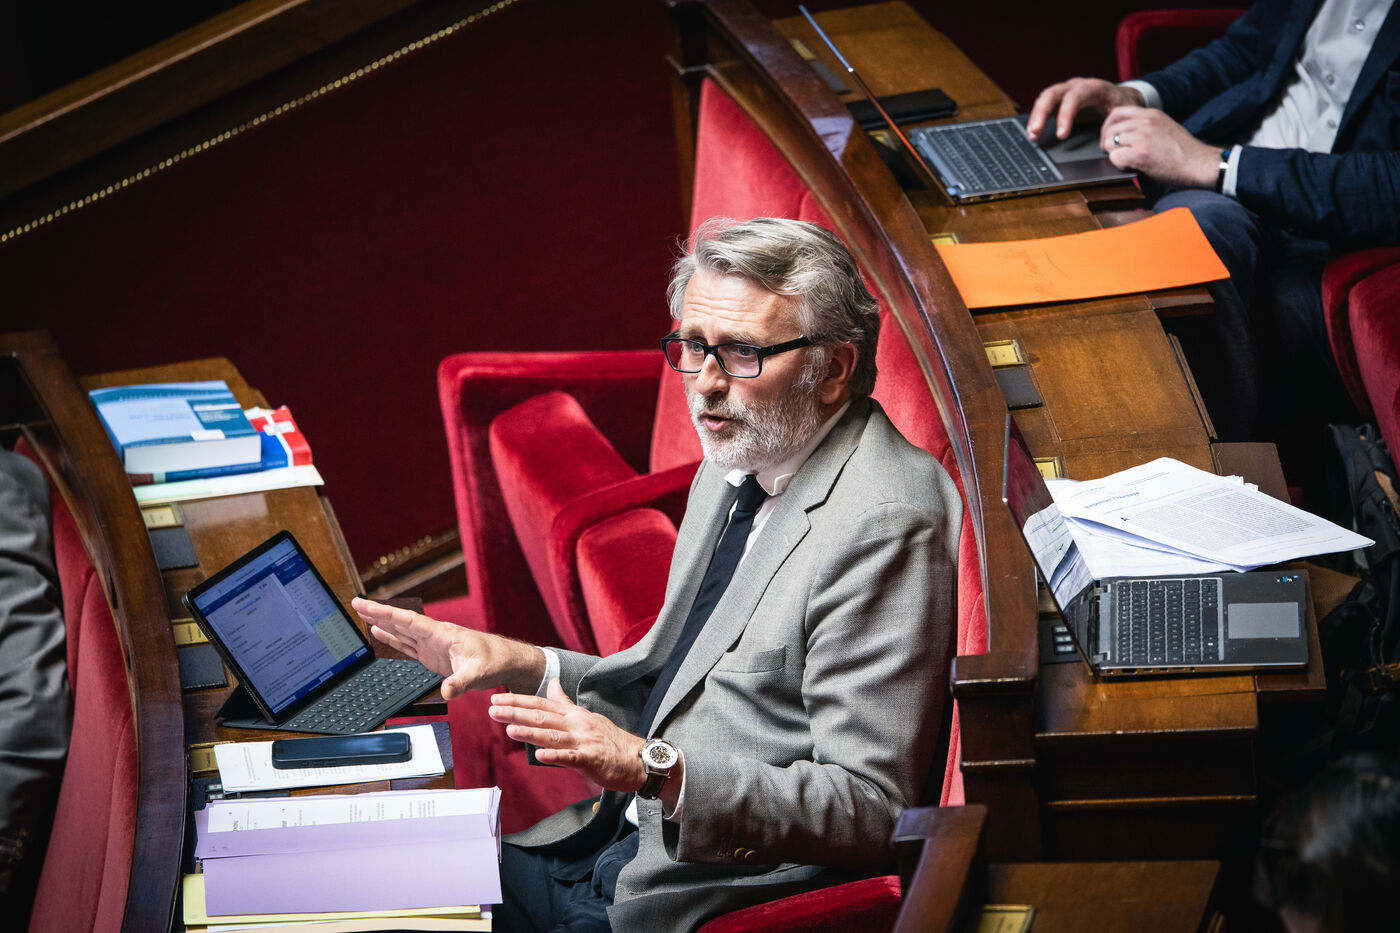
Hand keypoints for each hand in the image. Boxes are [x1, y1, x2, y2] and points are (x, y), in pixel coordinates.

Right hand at [350, 597, 543, 699]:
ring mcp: (432, 646)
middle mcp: (434, 636)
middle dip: (377, 613)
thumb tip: (446, 692)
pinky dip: (393, 640)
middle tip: (355, 603)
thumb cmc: (495, 660)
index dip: (384, 612)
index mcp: (441, 633)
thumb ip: (461, 682)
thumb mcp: (479, 673)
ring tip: (363, 616)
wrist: (507, 661)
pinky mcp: (434, 657)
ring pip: (402, 632)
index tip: (363, 603)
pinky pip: (408, 646)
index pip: (406, 620)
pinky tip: (381, 634)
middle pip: (400, 622)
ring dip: (383, 624)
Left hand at [488, 680, 649, 791]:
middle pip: (543, 716)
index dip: (518, 700)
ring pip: (553, 735)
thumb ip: (566, 703)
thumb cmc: (610, 740)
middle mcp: (577, 724)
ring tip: (510, 730)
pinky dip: (554, 756)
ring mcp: (584, 742)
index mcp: (574, 715)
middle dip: (516, 713)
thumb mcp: (586, 717)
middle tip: (493, 710)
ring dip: (531, 732)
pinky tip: (539, 756)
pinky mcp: (591, 760)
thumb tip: (553, 684)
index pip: (542, 703)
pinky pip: (570, 758)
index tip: (497, 698)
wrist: (637, 759)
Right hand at [1027, 77, 1144, 141]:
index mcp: (1093, 88)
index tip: (1061, 136)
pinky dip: (1037, 120)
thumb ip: (1113, 124)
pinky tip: (1033, 133)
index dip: (1065, 115)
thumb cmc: (1121, 106)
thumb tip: (1104, 143)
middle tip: (1035, 133)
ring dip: (1036, 118)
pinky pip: (1044, 106)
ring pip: (1044, 99)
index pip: (1074, 97)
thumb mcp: (1123, 113)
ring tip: (1032, 136)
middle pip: (1052, 94)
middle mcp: (1076, 86)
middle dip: (1041, 113)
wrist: (1120, 97)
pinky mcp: (1059, 101)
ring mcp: (1065, 92)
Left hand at [1100, 106, 1219, 187]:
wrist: (1200, 164)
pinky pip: (1115, 157)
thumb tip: (1124, 133)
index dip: (1109, 126)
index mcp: (1152, 113)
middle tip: (1114, 153)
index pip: (1117, 112)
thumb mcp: (1165, 128)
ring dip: (1115, 154)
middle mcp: (1146, 121)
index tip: (1109, 138)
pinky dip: (1120, 165)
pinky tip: (1132, 167)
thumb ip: (1146, 126)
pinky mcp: (1140, 153)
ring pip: (1110, 142)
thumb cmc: (1185, 152)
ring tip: (1129, 161)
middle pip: (1110, 127)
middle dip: (1107, 142)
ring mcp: (1143, 136)